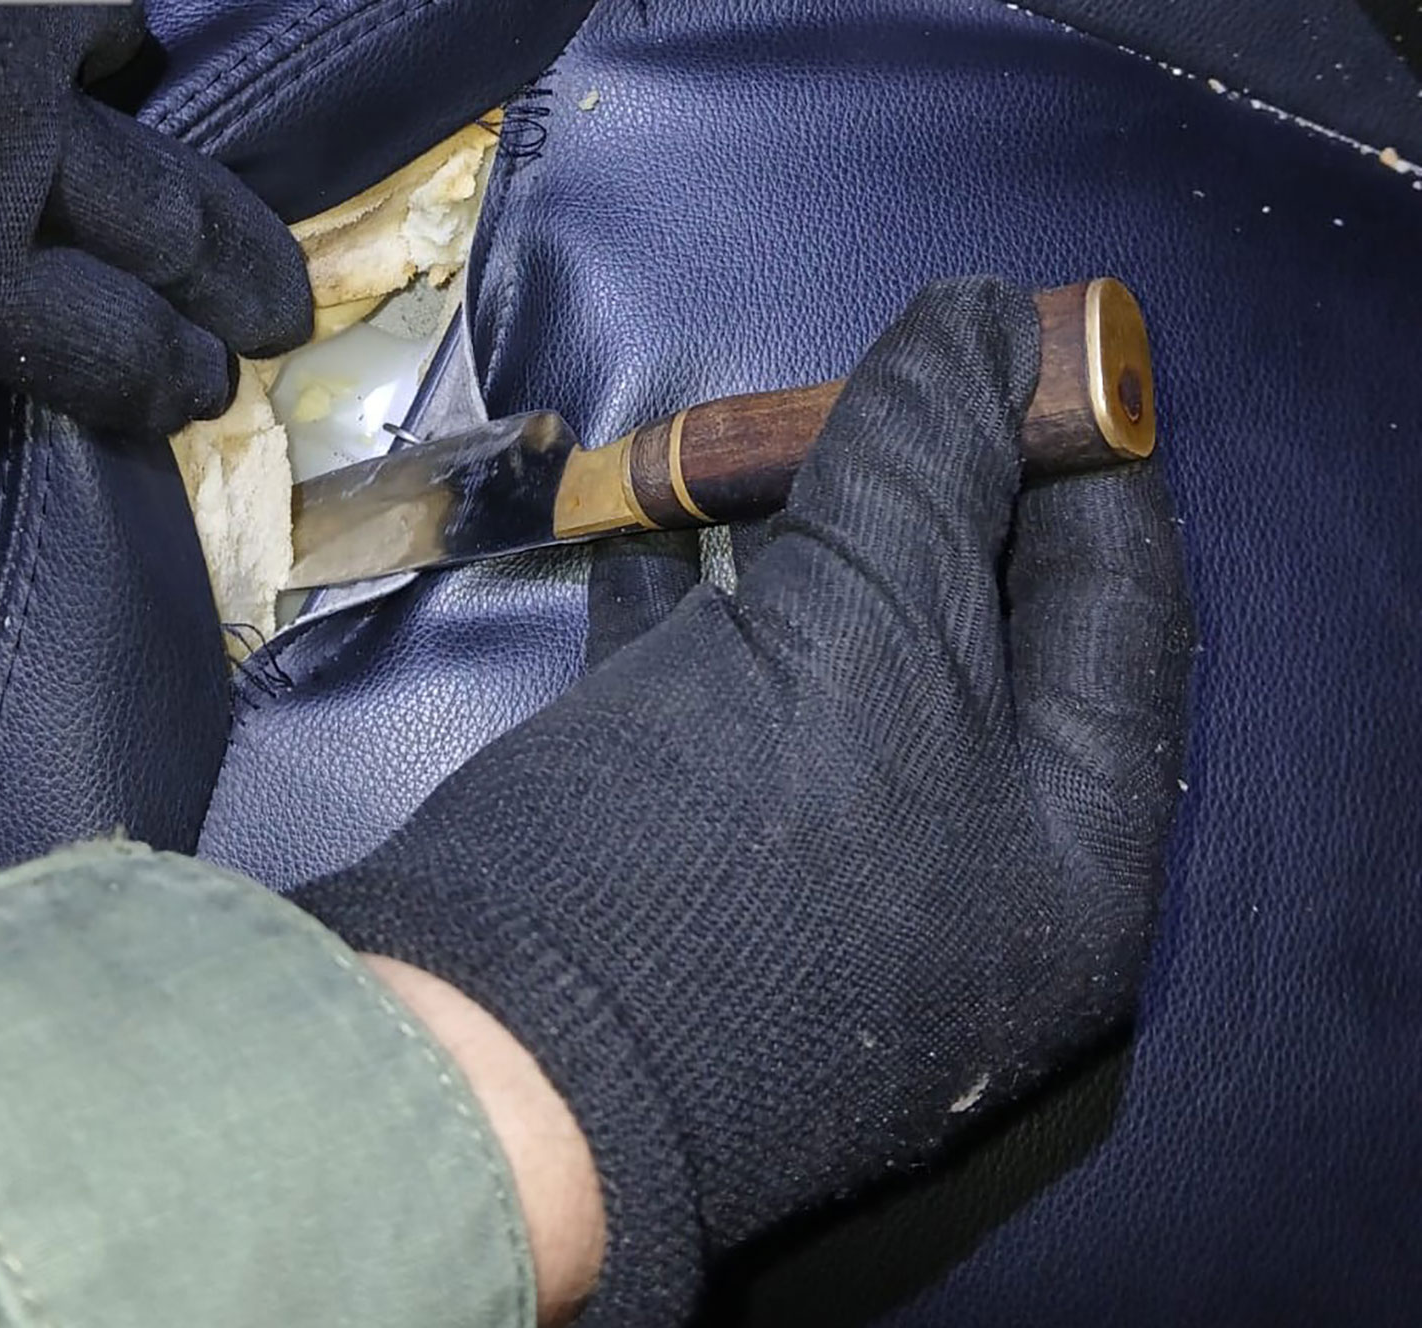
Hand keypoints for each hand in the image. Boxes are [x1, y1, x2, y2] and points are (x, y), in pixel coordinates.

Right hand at [297, 278, 1193, 1323]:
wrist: (484, 1066)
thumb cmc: (711, 852)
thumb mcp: (857, 631)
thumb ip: (934, 462)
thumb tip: (987, 321)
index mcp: (1070, 857)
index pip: (1118, 612)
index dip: (1080, 459)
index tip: (1026, 346)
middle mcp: (971, 886)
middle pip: (981, 638)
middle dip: (928, 493)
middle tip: (886, 379)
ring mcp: (833, 893)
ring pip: (841, 669)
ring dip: (802, 546)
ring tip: (771, 437)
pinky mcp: (708, 885)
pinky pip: (729, 718)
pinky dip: (698, 621)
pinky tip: (658, 540)